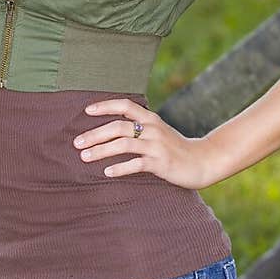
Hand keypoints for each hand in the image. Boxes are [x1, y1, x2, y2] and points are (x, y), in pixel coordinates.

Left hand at [73, 98, 213, 190]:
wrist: (202, 161)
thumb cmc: (176, 148)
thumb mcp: (159, 132)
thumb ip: (141, 127)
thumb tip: (114, 128)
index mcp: (151, 119)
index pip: (125, 105)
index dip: (105, 106)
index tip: (86, 110)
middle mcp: (152, 129)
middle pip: (118, 126)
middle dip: (95, 134)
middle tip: (77, 143)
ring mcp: (156, 146)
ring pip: (123, 144)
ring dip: (101, 150)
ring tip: (85, 157)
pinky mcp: (160, 163)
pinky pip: (136, 164)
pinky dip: (120, 168)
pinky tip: (107, 172)